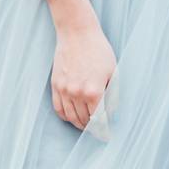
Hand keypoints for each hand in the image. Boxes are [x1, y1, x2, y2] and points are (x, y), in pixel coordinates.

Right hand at [51, 16, 117, 131]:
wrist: (77, 32)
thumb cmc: (98, 49)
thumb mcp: (113, 71)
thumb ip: (112, 94)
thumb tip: (110, 111)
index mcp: (94, 91)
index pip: (98, 120)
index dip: (103, 130)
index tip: (106, 135)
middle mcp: (77, 93)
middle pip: (83, 120)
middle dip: (91, 129)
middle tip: (97, 131)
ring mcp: (64, 89)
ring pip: (70, 117)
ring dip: (78, 124)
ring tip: (86, 126)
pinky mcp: (55, 84)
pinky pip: (58, 108)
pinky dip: (65, 116)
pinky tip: (72, 117)